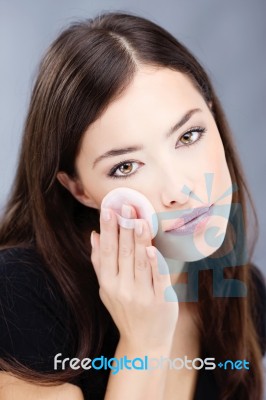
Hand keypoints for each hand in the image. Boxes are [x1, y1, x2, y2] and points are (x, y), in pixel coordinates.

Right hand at [90, 204, 178, 349]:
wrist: (144, 342)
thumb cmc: (124, 311)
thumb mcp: (105, 289)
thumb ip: (99, 262)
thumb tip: (92, 235)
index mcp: (108, 283)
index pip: (106, 251)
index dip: (107, 230)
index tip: (108, 210)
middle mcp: (122, 289)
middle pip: (123, 253)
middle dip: (124, 228)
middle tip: (126, 206)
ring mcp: (142, 295)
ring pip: (140, 261)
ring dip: (139, 239)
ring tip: (138, 219)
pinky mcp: (160, 300)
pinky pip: (158, 278)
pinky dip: (155, 262)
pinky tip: (152, 247)